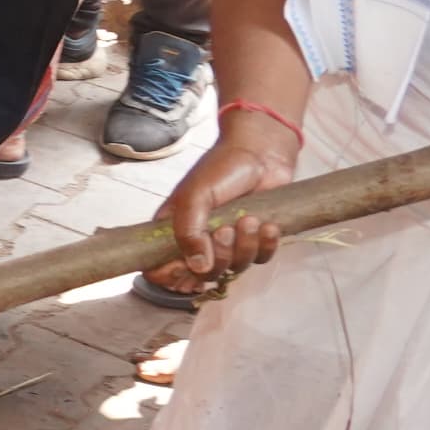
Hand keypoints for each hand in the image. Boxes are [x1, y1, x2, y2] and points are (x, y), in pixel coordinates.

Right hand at [150, 130, 297, 291]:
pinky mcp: (256, 240)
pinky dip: (267, 245)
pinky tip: (268, 225)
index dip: (171, 275)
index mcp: (174, 231)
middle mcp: (199, 241)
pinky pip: (261, 259)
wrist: (262, 154)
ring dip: (245, 246)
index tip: (186, 265)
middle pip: (204, 274)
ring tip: (249, 219)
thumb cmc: (222, 168)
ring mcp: (228, 243)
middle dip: (220, 255)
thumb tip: (198, 269)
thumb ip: (188, 233)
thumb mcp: (195, 197)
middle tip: (226, 229)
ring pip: (235, 268)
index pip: (160, 268)